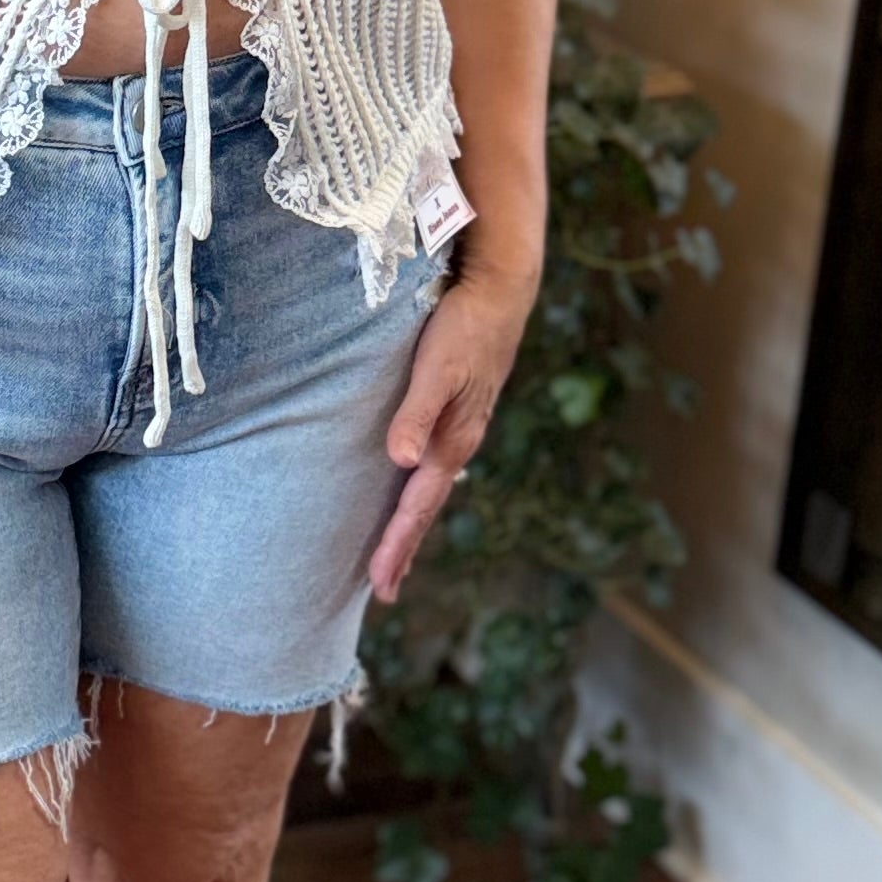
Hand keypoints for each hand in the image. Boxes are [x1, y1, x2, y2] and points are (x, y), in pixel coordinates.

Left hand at [367, 268, 536, 603]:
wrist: (501, 291)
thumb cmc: (464, 325)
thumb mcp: (438, 367)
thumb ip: (417, 412)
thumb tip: (402, 461)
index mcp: (453, 440)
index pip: (418, 505)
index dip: (398, 545)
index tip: (380, 583)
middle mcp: (458, 442)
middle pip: (425, 508)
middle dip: (405, 549)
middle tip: (384, 591)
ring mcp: (460, 429)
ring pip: (430, 490)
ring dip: (412, 525)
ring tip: (395, 556)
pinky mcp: (457, 413)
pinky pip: (433, 468)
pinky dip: (418, 494)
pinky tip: (411, 493)